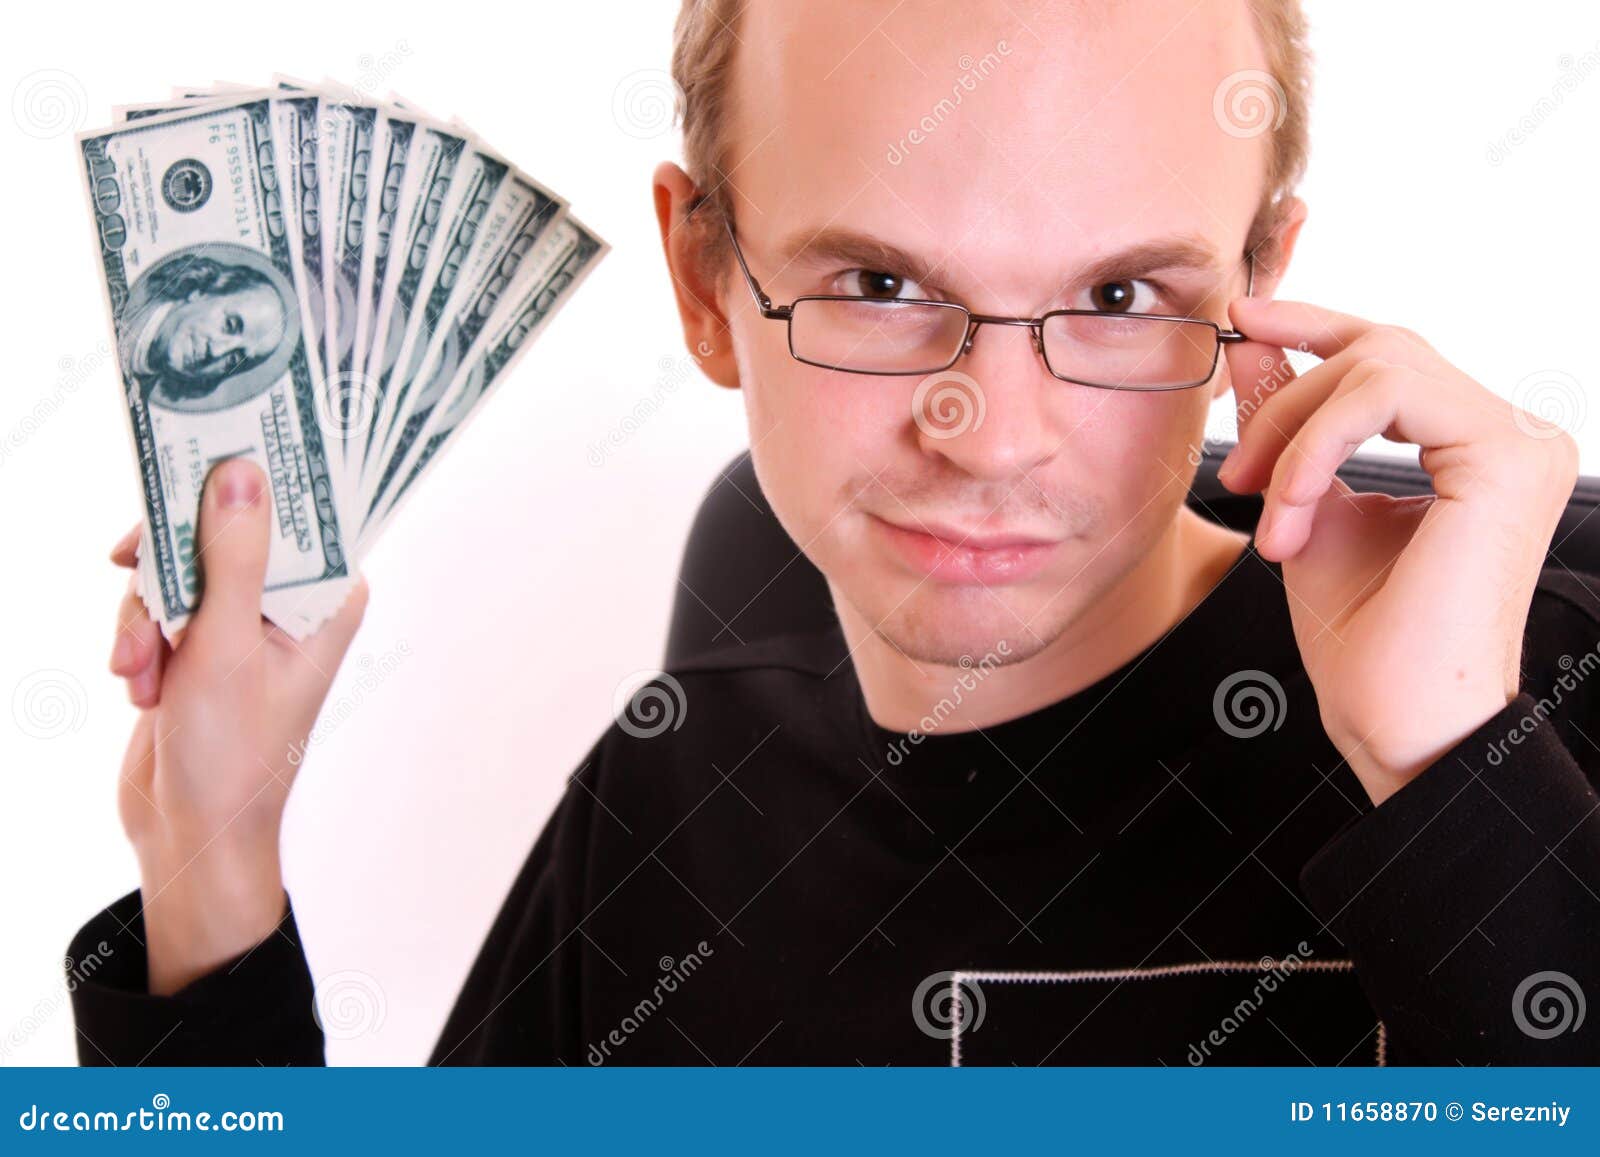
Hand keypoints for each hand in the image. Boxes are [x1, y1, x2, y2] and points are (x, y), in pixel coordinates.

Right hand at [108, 458, 368, 992]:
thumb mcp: (226, 646)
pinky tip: (137, 684)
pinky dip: (137, 640)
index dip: (248, 474)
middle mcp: (292, 601)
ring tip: (144, 673)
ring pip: (177, 565)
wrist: (190, 835)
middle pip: (224, 526)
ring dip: (146, 618)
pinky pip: (155, 604)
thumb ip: (233, 556)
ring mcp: (243, 620)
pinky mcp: (200, 640)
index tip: (203, 439)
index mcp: (328, 597)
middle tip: (137, 578)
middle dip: (171, 568)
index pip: (296, 507)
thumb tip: (242, 472)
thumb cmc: (233, 757)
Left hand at [1217, 298, 1579, 804]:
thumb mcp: (1308, 506)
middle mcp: (1511, 435)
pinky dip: (1315, 446)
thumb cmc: (1362, 639)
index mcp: (1475, 448)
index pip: (1390, 358)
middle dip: (1286, 400)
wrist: (1397, 720)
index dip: (1313, 326)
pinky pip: (1383, 394)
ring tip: (1267, 510)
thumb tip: (1255, 342)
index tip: (1240, 320)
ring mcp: (1518, 440)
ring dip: (1295, 433)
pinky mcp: (1504, 454)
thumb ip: (1292, 423)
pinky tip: (1291, 509)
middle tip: (1235, 473)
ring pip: (1376, 365)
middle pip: (1377, 351)